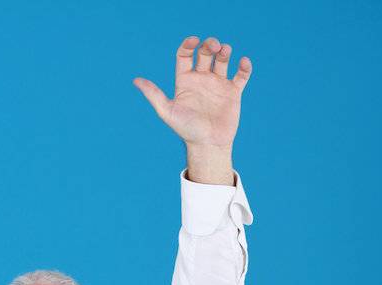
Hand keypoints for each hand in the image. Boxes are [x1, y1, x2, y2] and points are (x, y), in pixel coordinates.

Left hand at [133, 35, 250, 149]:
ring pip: (222, 59)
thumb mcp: (167, 112)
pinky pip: (241, 75)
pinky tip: (243, 63)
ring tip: (225, 52)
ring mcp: (218, 85)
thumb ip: (154, 95)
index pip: (185, 55)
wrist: (207, 146)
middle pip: (205, 53)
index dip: (188, 44)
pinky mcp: (233, 92)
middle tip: (214, 47)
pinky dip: (244, 67)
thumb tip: (136, 80)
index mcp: (185, 81)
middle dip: (209, 45)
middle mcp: (201, 80)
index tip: (194, 41)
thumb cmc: (186, 131)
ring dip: (224, 51)